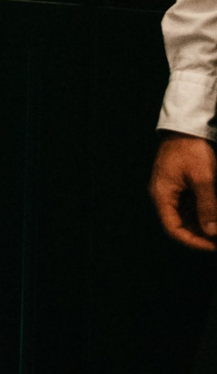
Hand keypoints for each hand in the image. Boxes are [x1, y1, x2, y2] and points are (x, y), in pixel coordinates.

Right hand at [151, 133, 215, 250]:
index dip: (194, 242)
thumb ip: (208, 207)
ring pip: (187, 217)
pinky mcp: (180, 186)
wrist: (186, 128)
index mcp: (162, 195)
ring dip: (204, 225)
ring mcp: (171, 191)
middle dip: (202, 235)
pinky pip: (190, 206)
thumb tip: (212, 232)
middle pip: (180, 225)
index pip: (174, 229)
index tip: (214, 246)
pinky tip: (215, 214)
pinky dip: (204, 213)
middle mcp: (164, 196)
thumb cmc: (190, 149)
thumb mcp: (203, 178)